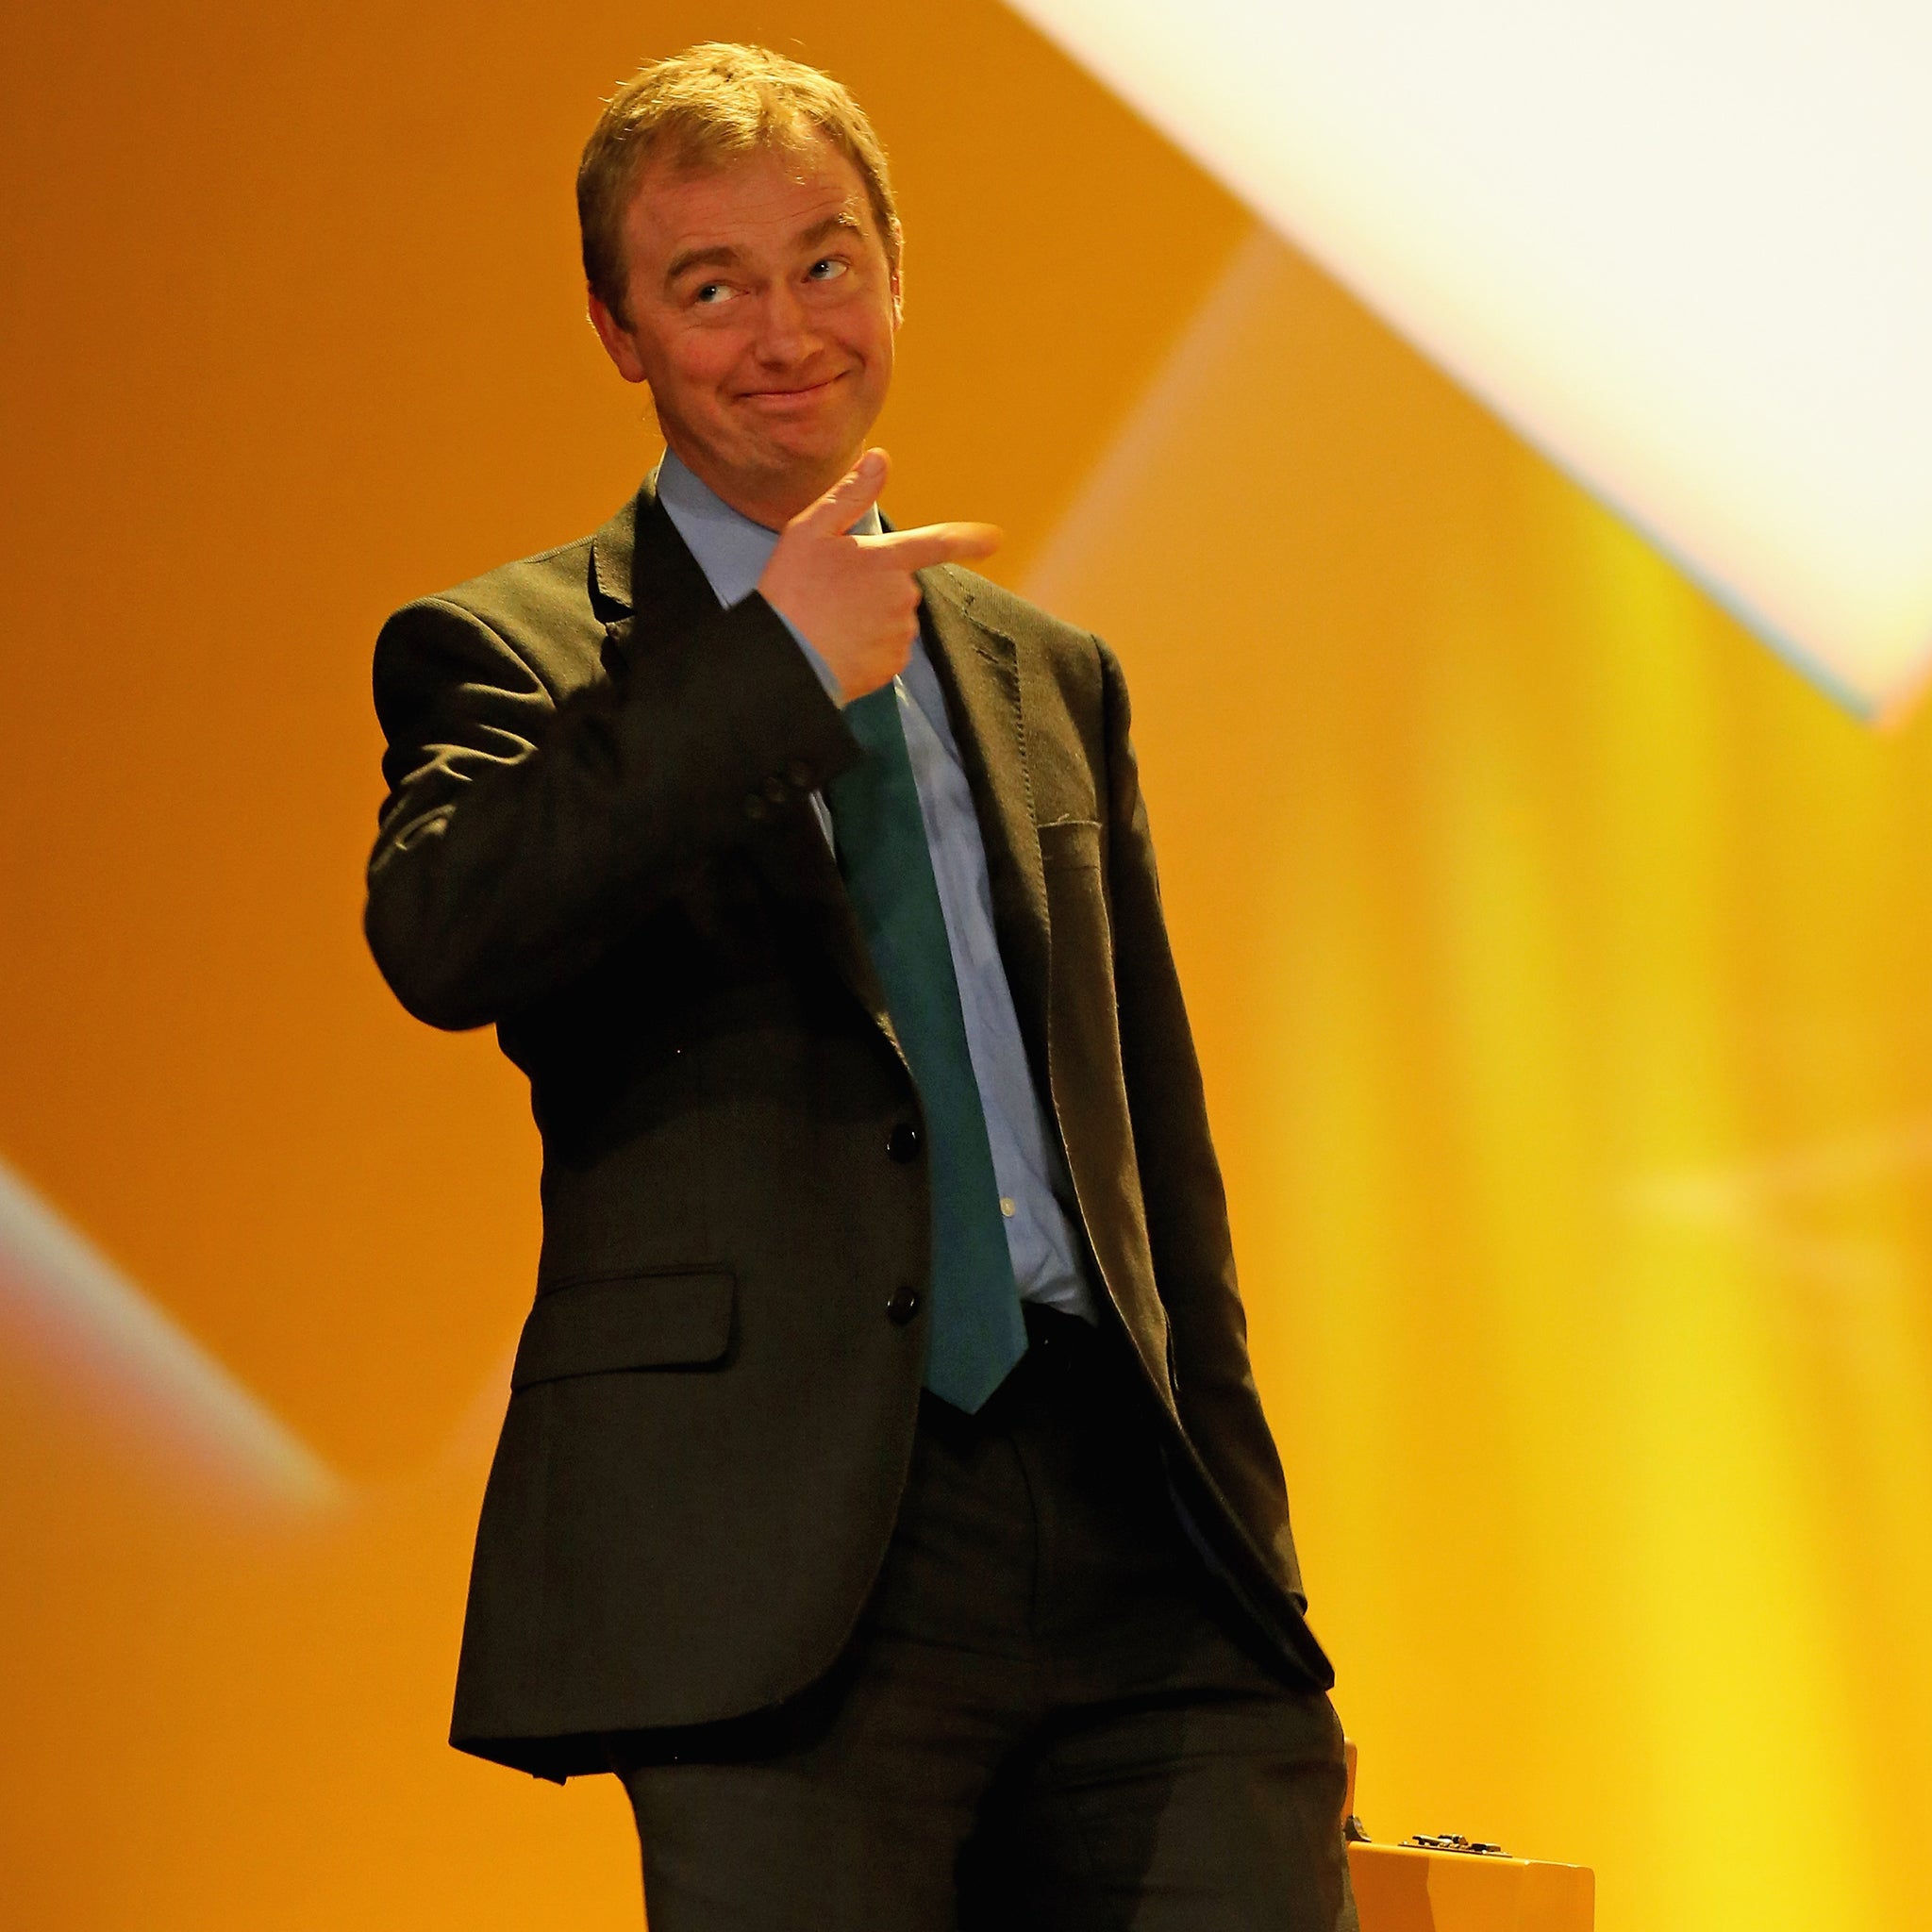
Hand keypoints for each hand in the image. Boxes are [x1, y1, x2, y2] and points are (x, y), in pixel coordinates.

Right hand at [757, 449, 1000, 701]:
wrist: (784, 660)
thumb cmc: (791, 592)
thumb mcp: (809, 532)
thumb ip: (850, 495)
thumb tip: (880, 459)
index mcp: (888, 559)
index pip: (939, 543)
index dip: (969, 539)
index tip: (993, 539)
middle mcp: (903, 596)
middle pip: (900, 583)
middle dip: (874, 585)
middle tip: (831, 594)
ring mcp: (901, 633)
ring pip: (894, 617)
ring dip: (870, 616)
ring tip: (831, 622)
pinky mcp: (893, 665)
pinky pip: (887, 648)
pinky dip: (868, 646)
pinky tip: (839, 646)